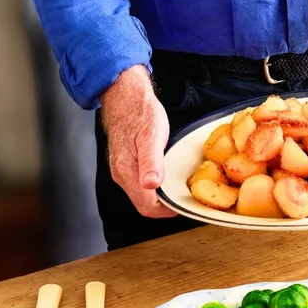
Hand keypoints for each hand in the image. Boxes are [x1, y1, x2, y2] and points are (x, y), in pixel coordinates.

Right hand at [100, 64, 176, 218]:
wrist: (125, 97)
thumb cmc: (140, 113)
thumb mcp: (152, 134)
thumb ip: (151, 161)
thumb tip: (152, 186)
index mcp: (127, 171)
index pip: (147, 206)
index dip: (167, 210)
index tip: (184, 205)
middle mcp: (122, 175)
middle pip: (144, 204)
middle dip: (165, 206)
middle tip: (186, 198)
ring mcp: (122, 170)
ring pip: (141, 195)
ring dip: (159, 197)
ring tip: (179, 189)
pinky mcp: (126, 164)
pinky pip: (140, 183)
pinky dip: (154, 187)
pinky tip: (166, 177)